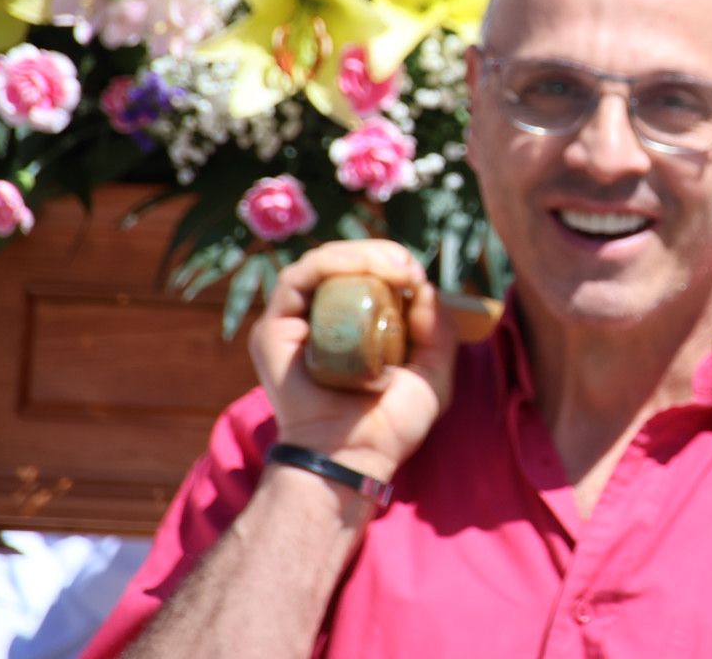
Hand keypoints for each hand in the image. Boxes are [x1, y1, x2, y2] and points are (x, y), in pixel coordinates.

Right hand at [249, 240, 458, 482]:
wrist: (355, 456)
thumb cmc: (390, 425)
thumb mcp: (433, 373)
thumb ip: (437, 331)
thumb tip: (425, 288)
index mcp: (353, 329)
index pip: (366, 278)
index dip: (391, 265)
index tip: (417, 275)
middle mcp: (320, 321)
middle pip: (344, 266)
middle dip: (379, 254)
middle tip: (408, 266)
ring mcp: (295, 323)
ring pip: (321, 265)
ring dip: (360, 255)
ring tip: (394, 267)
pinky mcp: (273, 329)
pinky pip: (296, 279)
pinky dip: (330, 264)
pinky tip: (362, 269)